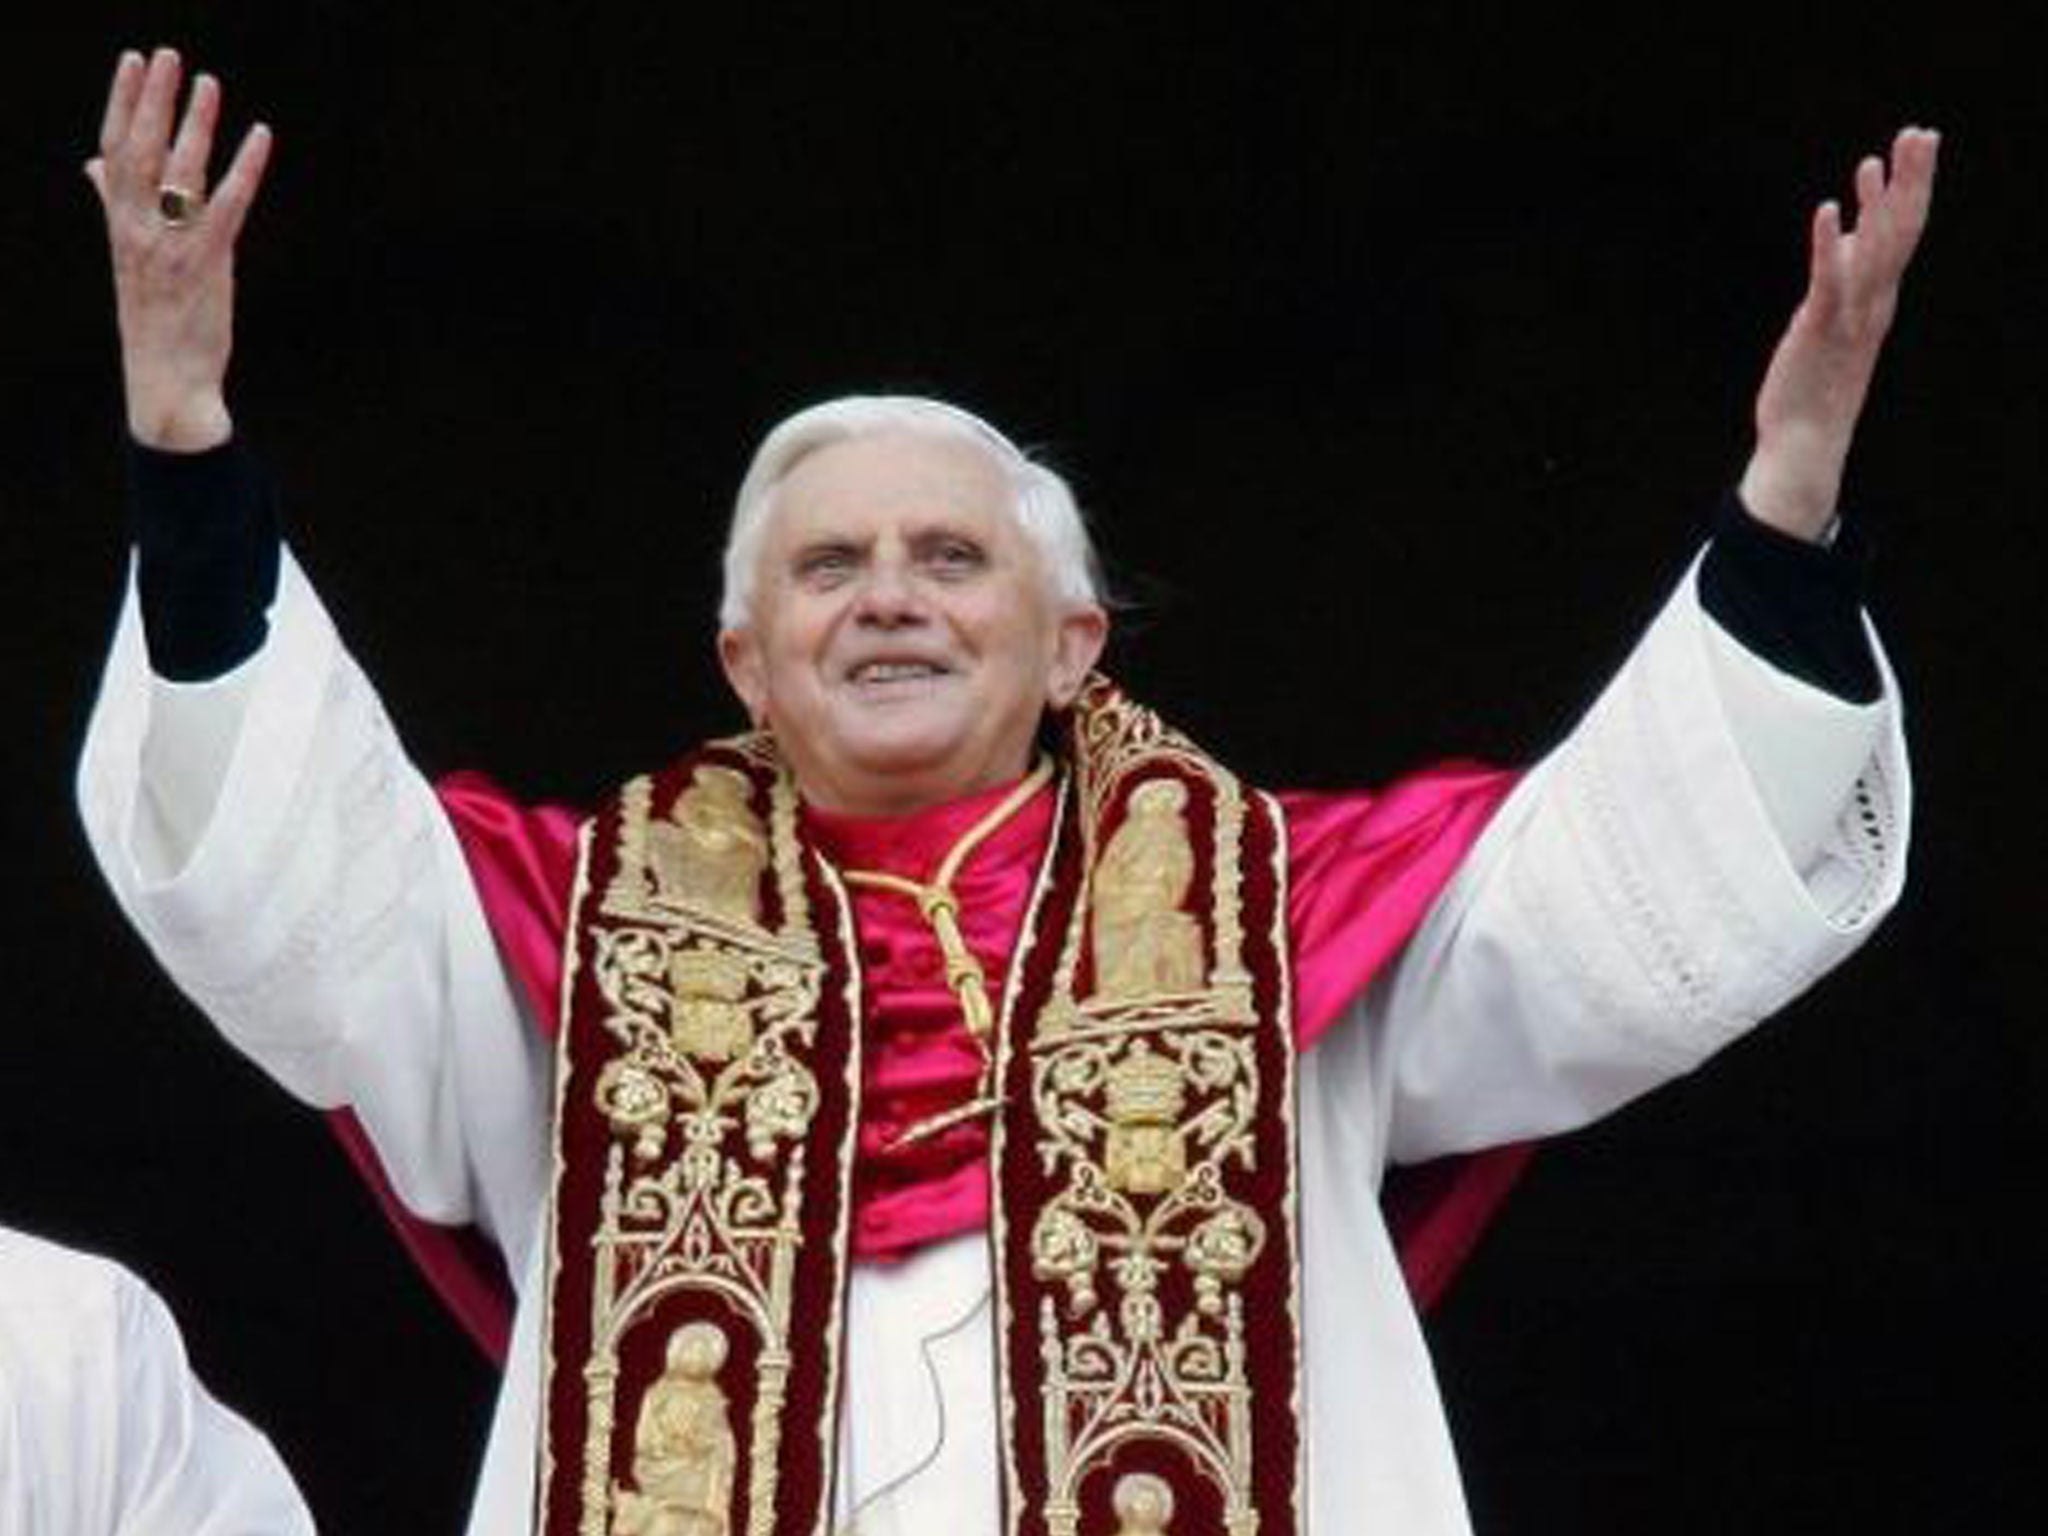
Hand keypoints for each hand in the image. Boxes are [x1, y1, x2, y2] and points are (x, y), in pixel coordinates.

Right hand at [85, 48, 272, 452]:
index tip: (133, 63)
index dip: (123, 104)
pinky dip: (245, 168)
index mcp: (119, 224)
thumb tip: (91, 167)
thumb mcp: (127, 257)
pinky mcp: (208, 263)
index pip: (114, 151)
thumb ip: (113, 205)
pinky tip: (260, 138)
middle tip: (169, 56)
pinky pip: (228, 204)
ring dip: (197, 124)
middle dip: (155, 100)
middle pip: (141, 150)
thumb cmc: (153, 319)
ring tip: (210, 84)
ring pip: (181, 171)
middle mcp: (139, 229)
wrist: (165, 381)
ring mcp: (172, 246)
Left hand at [1738, 127, 1939, 540]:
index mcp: (1879, 298)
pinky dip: (1829, 244)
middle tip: (1920, 133)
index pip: (1904, 232)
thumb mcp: (1834, 317)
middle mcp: (1874, 302)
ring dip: (1874, 204)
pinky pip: (1828, 280)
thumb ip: (1844, 275)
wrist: (1807, 440)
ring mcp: (1850, 315)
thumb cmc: (1817, 381)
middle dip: (1910, 181)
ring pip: (1873, 251)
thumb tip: (1848, 235)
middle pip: (1900, 232)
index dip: (1913, 186)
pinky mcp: (1819, 329)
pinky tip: (1827, 210)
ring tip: (1875, 160)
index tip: (1918, 143)